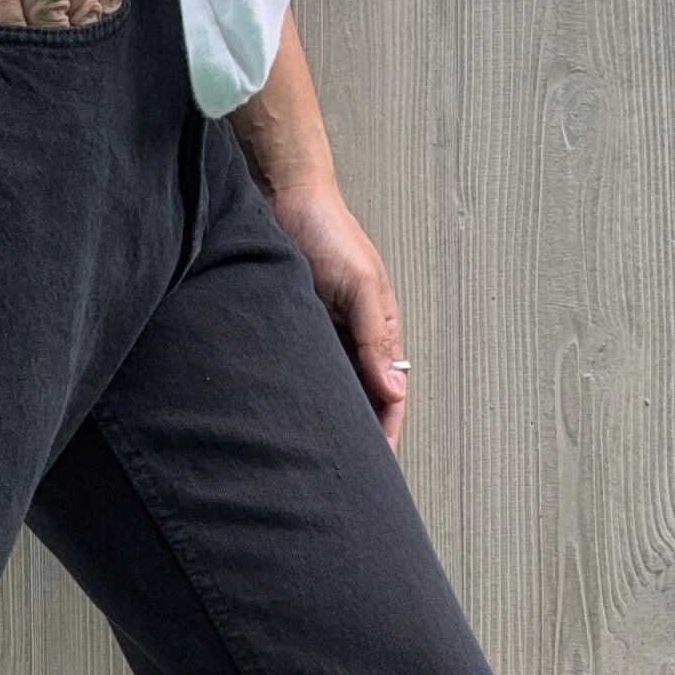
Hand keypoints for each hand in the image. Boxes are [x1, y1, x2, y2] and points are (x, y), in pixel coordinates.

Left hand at [264, 180, 408, 449]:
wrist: (282, 196)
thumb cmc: (325, 230)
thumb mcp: (358, 284)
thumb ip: (374, 338)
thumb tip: (392, 389)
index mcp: (379, 331)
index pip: (389, 397)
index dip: (386, 433)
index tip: (377, 471)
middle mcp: (353, 339)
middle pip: (360, 400)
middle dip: (355, 437)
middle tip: (341, 478)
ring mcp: (322, 336)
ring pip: (330, 391)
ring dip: (326, 419)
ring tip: (313, 459)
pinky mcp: (291, 329)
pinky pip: (299, 373)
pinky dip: (299, 396)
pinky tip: (285, 418)